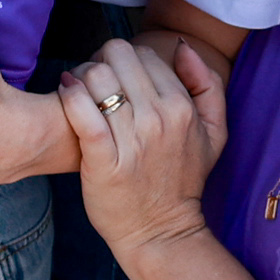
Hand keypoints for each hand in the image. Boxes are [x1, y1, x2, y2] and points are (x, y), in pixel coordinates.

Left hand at [57, 35, 228, 261]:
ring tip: (79, 91)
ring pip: (95, 76)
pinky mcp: (102, 159)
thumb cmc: (182, 179)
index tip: (116, 77)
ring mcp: (130, 140)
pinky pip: (81, 111)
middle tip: (95, 81)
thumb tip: (183, 47)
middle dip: (101, 60)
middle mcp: (158, 118)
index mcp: (182, 107)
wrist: (161, 232)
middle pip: (117, 55)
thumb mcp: (214, 133)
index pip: (143, 53)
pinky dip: (69, 95)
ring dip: (81, 76)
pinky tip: (65, 92)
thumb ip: (208, 85)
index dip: (124, 59)